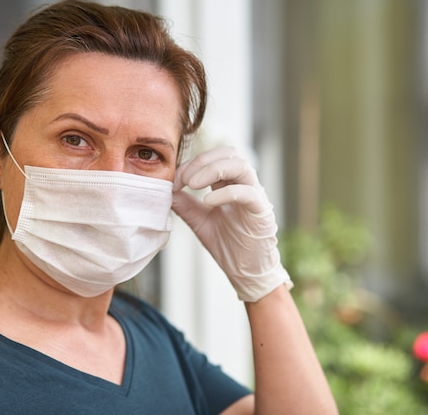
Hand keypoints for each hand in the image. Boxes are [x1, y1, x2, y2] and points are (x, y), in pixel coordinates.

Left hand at [172, 146, 292, 301]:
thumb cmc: (229, 246)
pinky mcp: (262, 212)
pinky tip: (208, 201)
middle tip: (183, 179)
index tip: (173, 181)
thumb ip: (185, 204)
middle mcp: (244, 185)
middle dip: (202, 160)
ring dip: (213, 170)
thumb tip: (166, 189)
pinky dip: (226, 193)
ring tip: (192, 184)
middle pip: (229, 153)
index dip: (191, 164)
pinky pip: (248, 193)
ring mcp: (255, 196)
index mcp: (230, 185)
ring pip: (241, 165)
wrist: (246, 273)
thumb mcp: (199, 221)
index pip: (213, 158)